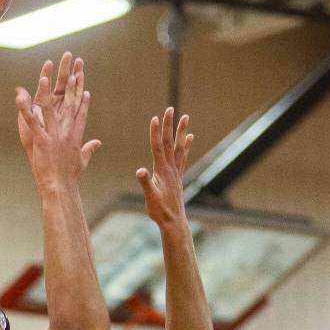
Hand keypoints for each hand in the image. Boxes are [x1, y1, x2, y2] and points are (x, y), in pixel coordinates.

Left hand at [15, 57, 100, 184]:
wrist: (61, 187)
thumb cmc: (70, 176)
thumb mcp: (82, 161)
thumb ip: (89, 149)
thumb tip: (98, 143)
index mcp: (76, 135)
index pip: (80, 112)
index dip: (82, 98)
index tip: (85, 84)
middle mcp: (67, 132)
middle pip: (69, 104)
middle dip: (72, 85)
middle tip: (74, 69)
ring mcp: (55, 135)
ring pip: (50, 109)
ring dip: (46, 92)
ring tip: (44, 77)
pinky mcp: (42, 141)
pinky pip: (32, 123)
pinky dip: (26, 110)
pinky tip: (20, 99)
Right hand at [136, 107, 193, 226]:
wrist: (173, 221)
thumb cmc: (160, 211)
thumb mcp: (150, 197)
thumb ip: (145, 183)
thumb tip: (140, 171)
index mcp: (162, 170)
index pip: (158, 147)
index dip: (156, 132)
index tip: (155, 117)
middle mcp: (171, 168)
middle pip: (170, 142)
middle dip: (169, 125)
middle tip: (170, 108)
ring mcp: (176, 171)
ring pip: (179, 146)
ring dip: (181, 131)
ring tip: (185, 117)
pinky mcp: (177, 176)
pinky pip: (183, 156)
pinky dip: (186, 145)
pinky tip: (190, 138)